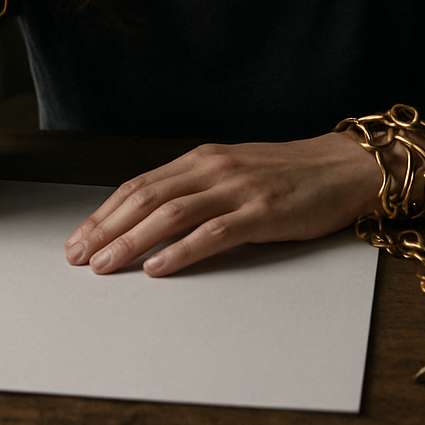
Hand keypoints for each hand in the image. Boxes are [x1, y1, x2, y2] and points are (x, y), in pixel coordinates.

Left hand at [65, 132, 380, 276]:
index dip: (105, 213)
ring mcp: (238, 189)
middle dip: (107, 229)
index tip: (79, 237)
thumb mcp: (235, 172)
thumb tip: (151, 217)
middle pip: (146, 199)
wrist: (345, 167)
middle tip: (78, 256)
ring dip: (132, 241)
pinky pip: (214, 232)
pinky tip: (159, 266)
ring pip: (171, 215)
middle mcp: (214, 168)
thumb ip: (198, 188)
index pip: (140, 186)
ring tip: (105, 265)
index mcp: (203, 159)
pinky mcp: (263, 212)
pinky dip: (182, 250)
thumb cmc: (291, 175)